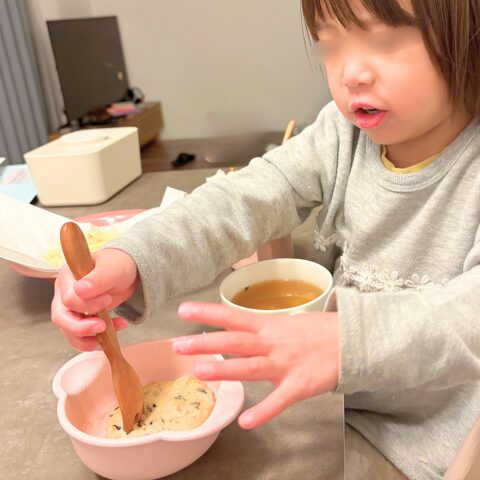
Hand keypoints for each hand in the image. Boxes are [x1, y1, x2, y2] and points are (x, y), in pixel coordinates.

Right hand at [51, 248, 137, 350]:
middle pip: (61, 318)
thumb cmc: (117, 265)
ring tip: (110, 332)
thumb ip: (97, 279)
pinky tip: (116, 328)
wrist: (126, 272)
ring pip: (68, 332)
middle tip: (102, 327)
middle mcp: (64, 293)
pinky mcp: (80, 320)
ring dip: (89, 338)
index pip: (68, 298)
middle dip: (81, 328)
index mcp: (68, 277)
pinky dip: (98, 339)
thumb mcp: (112, 268)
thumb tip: (79, 290)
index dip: (88, 304)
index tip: (108, 299)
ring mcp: (70, 309)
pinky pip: (82, 337)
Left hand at [173, 301, 338, 428]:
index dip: (208, 313)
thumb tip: (236, 328)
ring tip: (201, 372)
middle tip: (179, 345)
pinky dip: (264, 411)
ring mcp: (285, 364)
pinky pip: (279, 400)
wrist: (352, 339)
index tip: (184, 310)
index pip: (233, 316)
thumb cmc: (317, 331)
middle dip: (206, 343)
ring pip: (251, 367)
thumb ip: (260, 328)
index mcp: (269, 325)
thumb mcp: (286, 322)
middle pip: (235, 342)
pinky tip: (246, 422)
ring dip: (226, 370)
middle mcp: (273, 342)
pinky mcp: (300, 385)